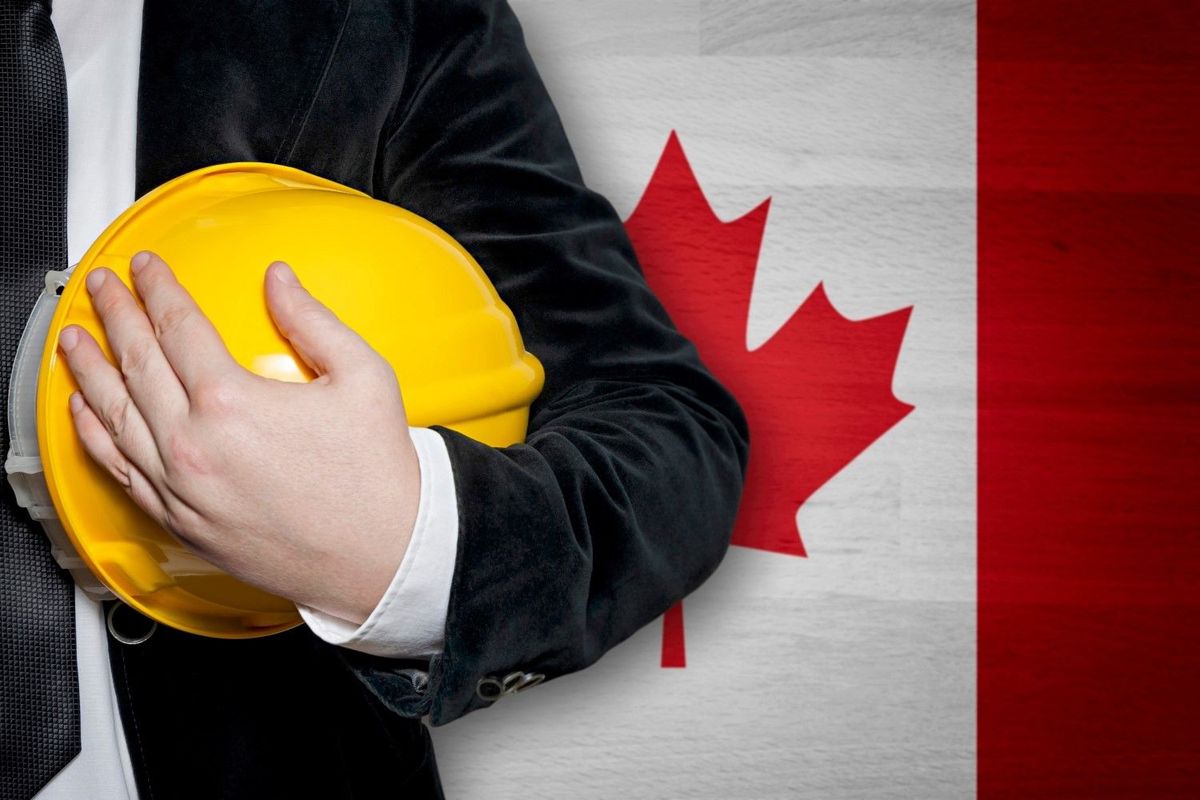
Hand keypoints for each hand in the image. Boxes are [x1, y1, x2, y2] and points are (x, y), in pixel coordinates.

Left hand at [57, 251, 420, 623]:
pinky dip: (96, 437)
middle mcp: (193, 444)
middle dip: (114, 315)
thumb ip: (313, 320)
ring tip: (73, 340)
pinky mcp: (181, 522)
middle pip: (136, 363)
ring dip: (88, 371)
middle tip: (101, 287)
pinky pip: (121, 471)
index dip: (157, 288)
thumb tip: (279, 280)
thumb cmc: (377, 475)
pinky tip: (85, 413)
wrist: (382, 555)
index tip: (146, 267)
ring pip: (114, 416)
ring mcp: (180, 488)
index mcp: (232, 402)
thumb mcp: (363, 376)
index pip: (177, 326)